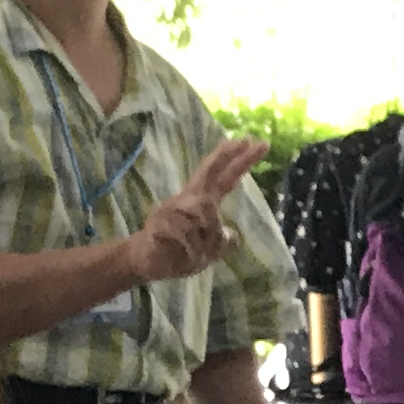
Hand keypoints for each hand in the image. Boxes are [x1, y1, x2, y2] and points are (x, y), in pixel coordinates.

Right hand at [130, 136, 262, 283]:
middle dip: (229, 156)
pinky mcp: (162, 220)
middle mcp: (189, 199)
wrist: (144, 263)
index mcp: (202, 203)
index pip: (225, 180)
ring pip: (206, 218)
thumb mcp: (206, 253)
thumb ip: (218, 241)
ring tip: (191, 253)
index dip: (240, 162)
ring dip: (203, 242)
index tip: (259, 144)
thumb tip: (230, 233)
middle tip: (250, 140)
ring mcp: (174, 207)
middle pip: (211, 172)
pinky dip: (189, 251)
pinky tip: (180, 253)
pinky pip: (188, 237)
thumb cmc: (176, 255)